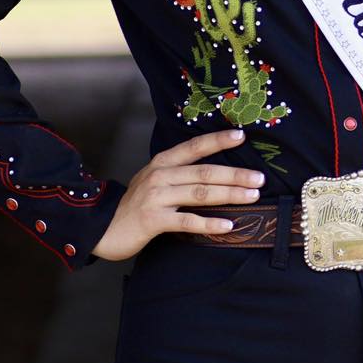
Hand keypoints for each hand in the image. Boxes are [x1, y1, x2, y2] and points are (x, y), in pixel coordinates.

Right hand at [90, 127, 263, 261]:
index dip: (218, 140)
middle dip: (235, 174)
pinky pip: (187, 221)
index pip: (195, 147)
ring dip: (229, 194)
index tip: (242, 136)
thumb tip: (215, 173)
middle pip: (204, 172)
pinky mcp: (153, 220)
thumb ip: (179, 174)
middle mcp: (160, 175)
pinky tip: (228, 226)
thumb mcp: (154, 181)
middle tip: (260, 178)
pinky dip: (210, 223)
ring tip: (252, 196)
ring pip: (200, 193)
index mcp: (162, 162)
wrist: (102, 226)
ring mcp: (156, 197)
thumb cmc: (134, 204)